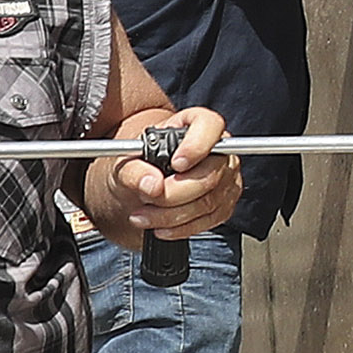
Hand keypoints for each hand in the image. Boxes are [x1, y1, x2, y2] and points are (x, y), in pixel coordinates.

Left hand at [97, 107, 236, 242]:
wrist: (144, 180)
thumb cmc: (139, 161)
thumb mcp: (126, 159)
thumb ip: (135, 169)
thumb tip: (152, 184)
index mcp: (198, 124)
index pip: (210, 127)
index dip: (196, 146)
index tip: (175, 164)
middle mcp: (219, 150)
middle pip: (210, 174)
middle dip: (174, 194)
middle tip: (147, 199)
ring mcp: (226, 178)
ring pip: (208, 202)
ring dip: (171, 215)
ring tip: (142, 216)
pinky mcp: (224, 204)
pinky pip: (208, 220)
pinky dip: (181, 228)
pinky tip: (160, 226)